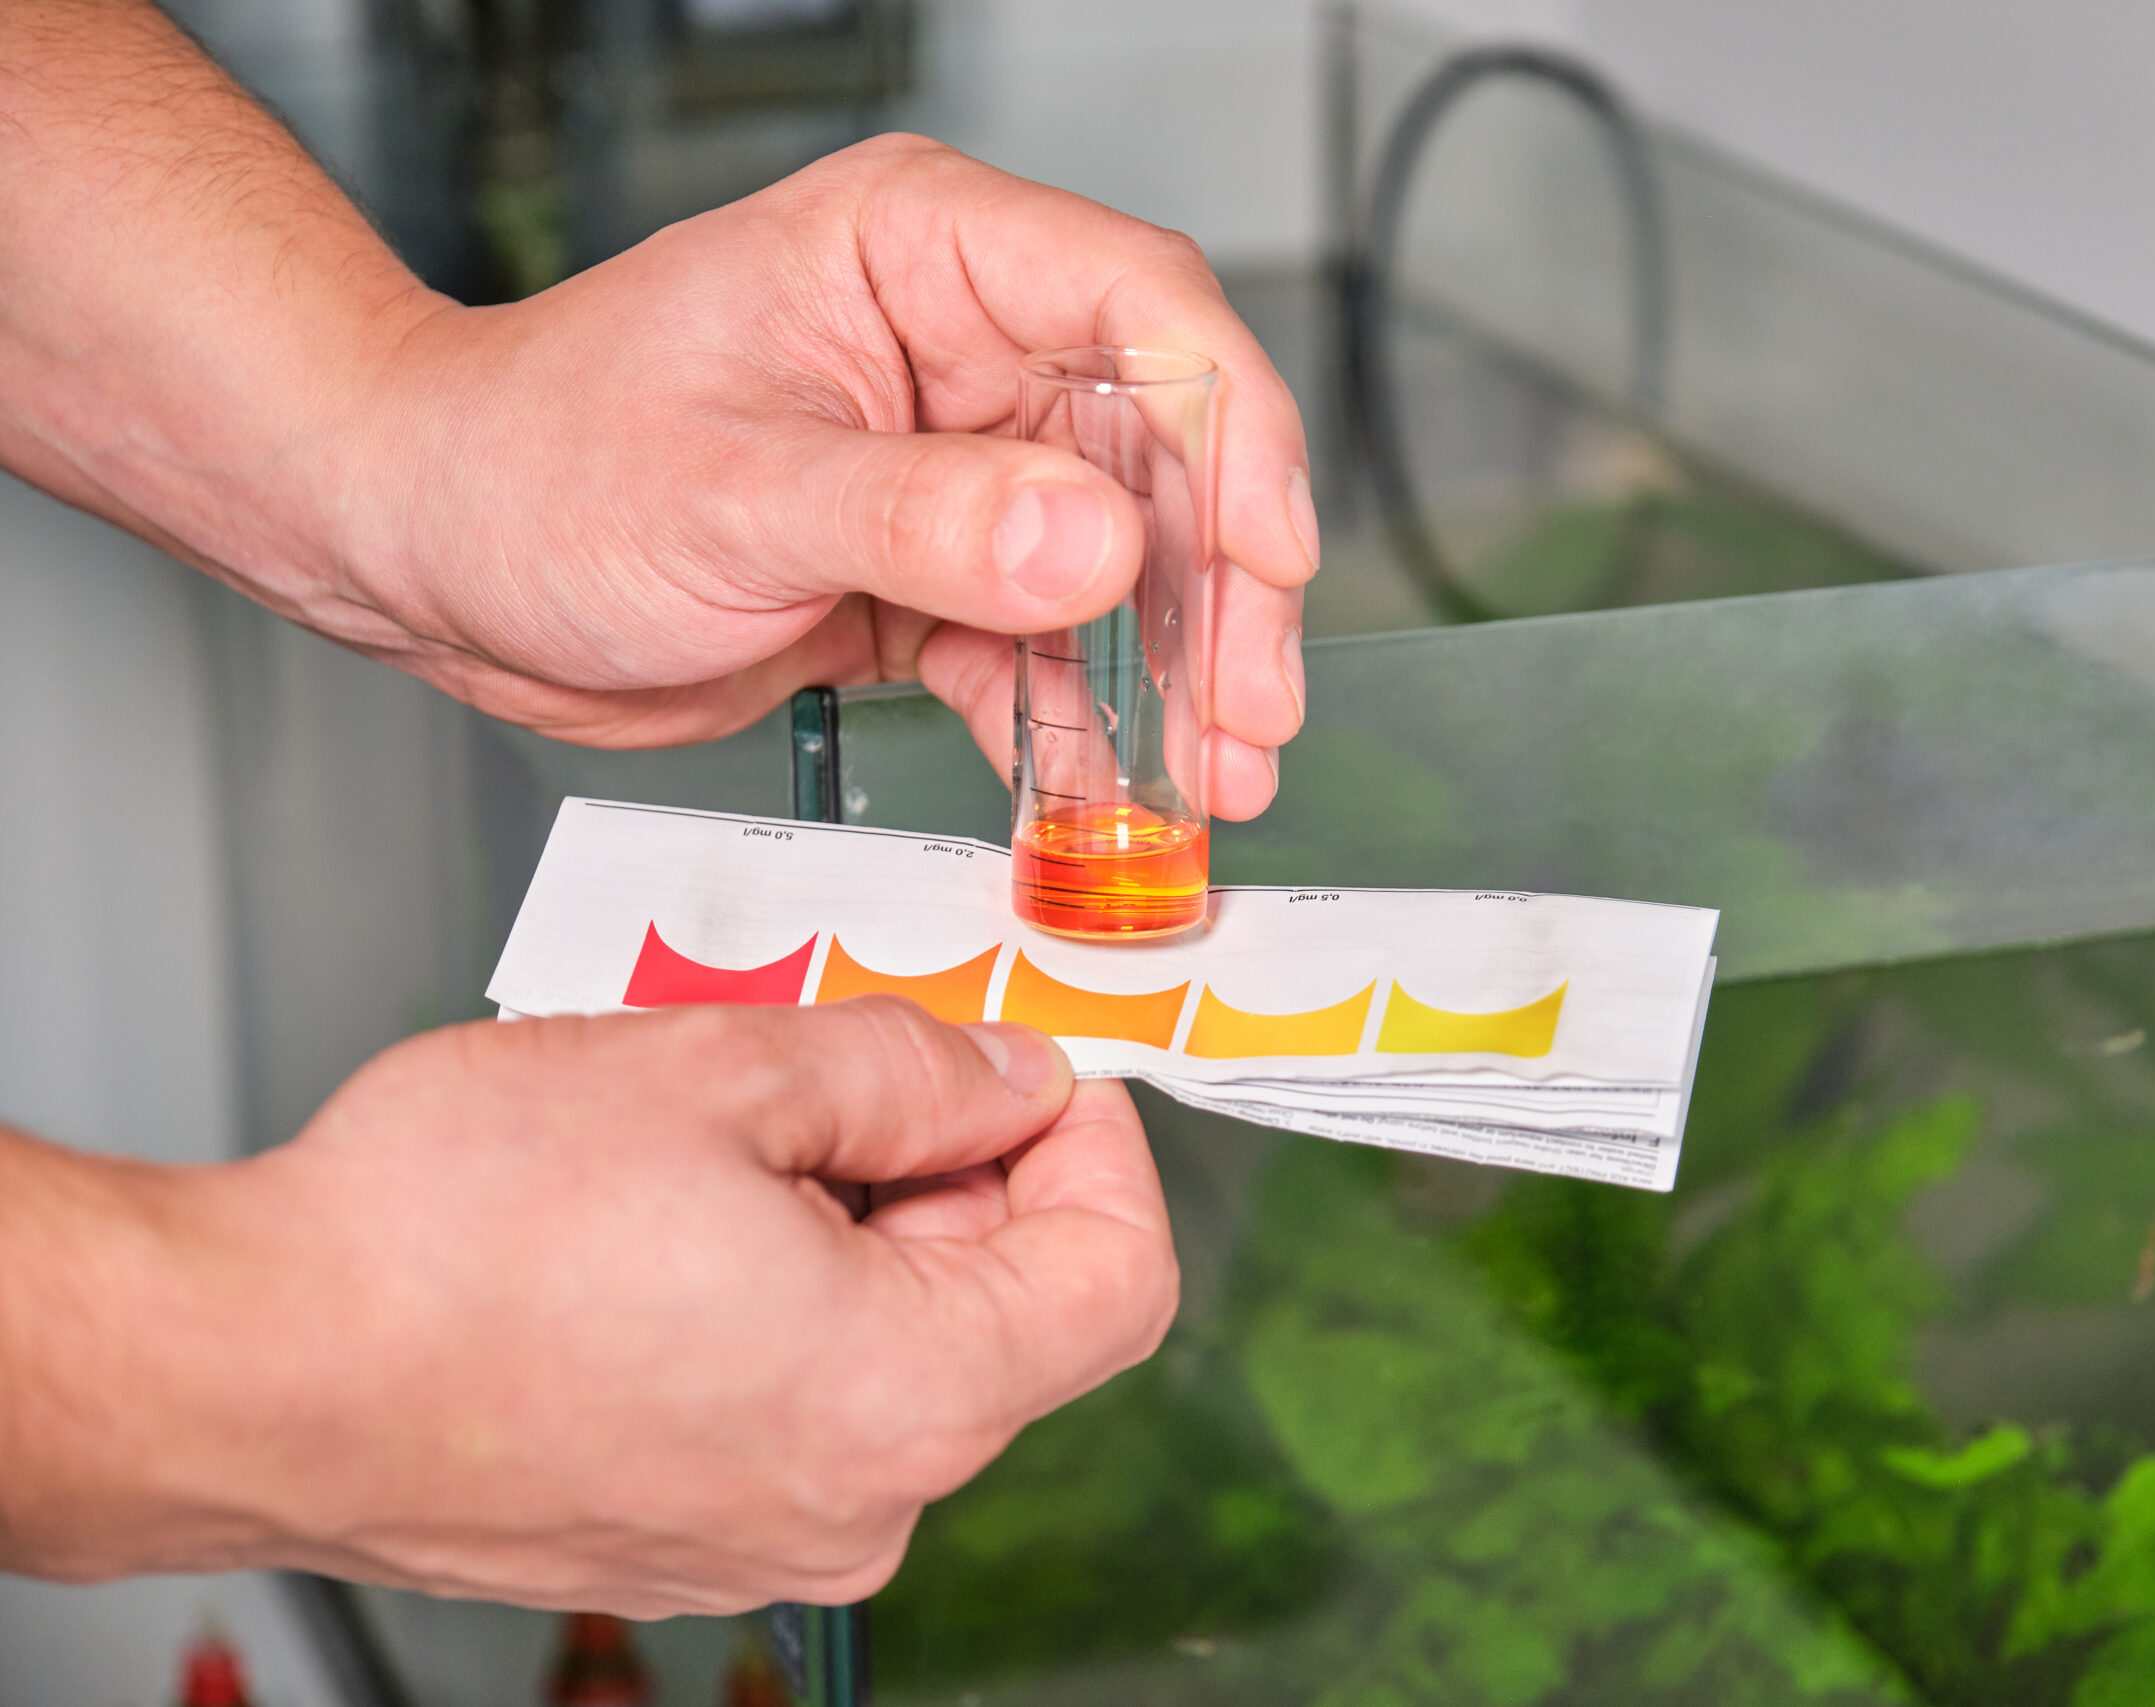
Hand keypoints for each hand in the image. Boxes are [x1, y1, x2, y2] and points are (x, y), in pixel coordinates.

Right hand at [0, 1003, 1175, 1614]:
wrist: (244, 1368)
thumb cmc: (444, 1237)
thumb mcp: (724, 1067)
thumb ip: (914, 1069)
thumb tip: (1012, 1076)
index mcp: (906, 1396)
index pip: (1119, 1278)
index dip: (1096, 1145)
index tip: (1027, 1065)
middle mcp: (858, 1502)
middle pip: (1007, 1310)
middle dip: (954, 1165)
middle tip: (849, 1058)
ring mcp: (768, 1537)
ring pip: (897, 1347)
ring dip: (855, 1221)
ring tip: (726, 1132)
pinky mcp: (688, 1536)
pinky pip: (801, 1399)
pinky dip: (784, 1296)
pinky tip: (676, 1220)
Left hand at [11, 15, 1315, 802]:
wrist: (435, 561)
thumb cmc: (534, 466)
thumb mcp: (732, 494)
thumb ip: (922, 518)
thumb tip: (1097, 545)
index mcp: (922, 255)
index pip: (1142, 307)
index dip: (1233, 432)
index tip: (1267, 560)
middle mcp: (963, 349)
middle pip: (1165, 455)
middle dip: (1221, 595)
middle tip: (1250, 718)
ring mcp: (959, 468)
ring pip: (1124, 569)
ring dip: (1172, 682)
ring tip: (1210, 785)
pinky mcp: (936, 573)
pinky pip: (1045, 651)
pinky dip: (1080, 730)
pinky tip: (1107, 801)